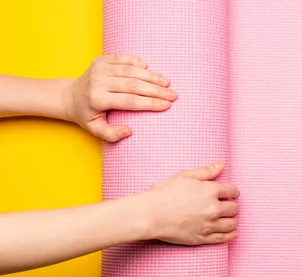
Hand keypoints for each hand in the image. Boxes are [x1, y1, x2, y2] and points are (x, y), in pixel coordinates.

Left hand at [63, 54, 177, 141]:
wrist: (69, 95)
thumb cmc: (86, 114)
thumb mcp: (95, 130)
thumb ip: (111, 134)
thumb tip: (129, 131)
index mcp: (97, 99)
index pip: (130, 101)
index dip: (150, 103)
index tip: (166, 105)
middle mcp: (98, 82)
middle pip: (133, 84)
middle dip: (156, 90)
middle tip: (173, 94)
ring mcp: (99, 68)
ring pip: (131, 70)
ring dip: (151, 75)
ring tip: (166, 82)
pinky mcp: (101, 60)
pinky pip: (123, 58)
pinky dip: (137, 61)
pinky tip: (149, 66)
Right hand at [139, 161, 239, 244]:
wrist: (149, 214)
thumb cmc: (163, 193)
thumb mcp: (184, 176)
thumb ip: (206, 171)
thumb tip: (222, 164)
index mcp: (210, 191)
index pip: (232, 191)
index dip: (233, 191)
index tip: (231, 193)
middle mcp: (212, 208)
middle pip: (233, 208)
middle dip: (232, 205)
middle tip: (228, 205)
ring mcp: (208, 225)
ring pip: (231, 224)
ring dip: (233, 220)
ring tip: (229, 218)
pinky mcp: (202, 238)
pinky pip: (223, 238)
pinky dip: (231, 236)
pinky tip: (234, 233)